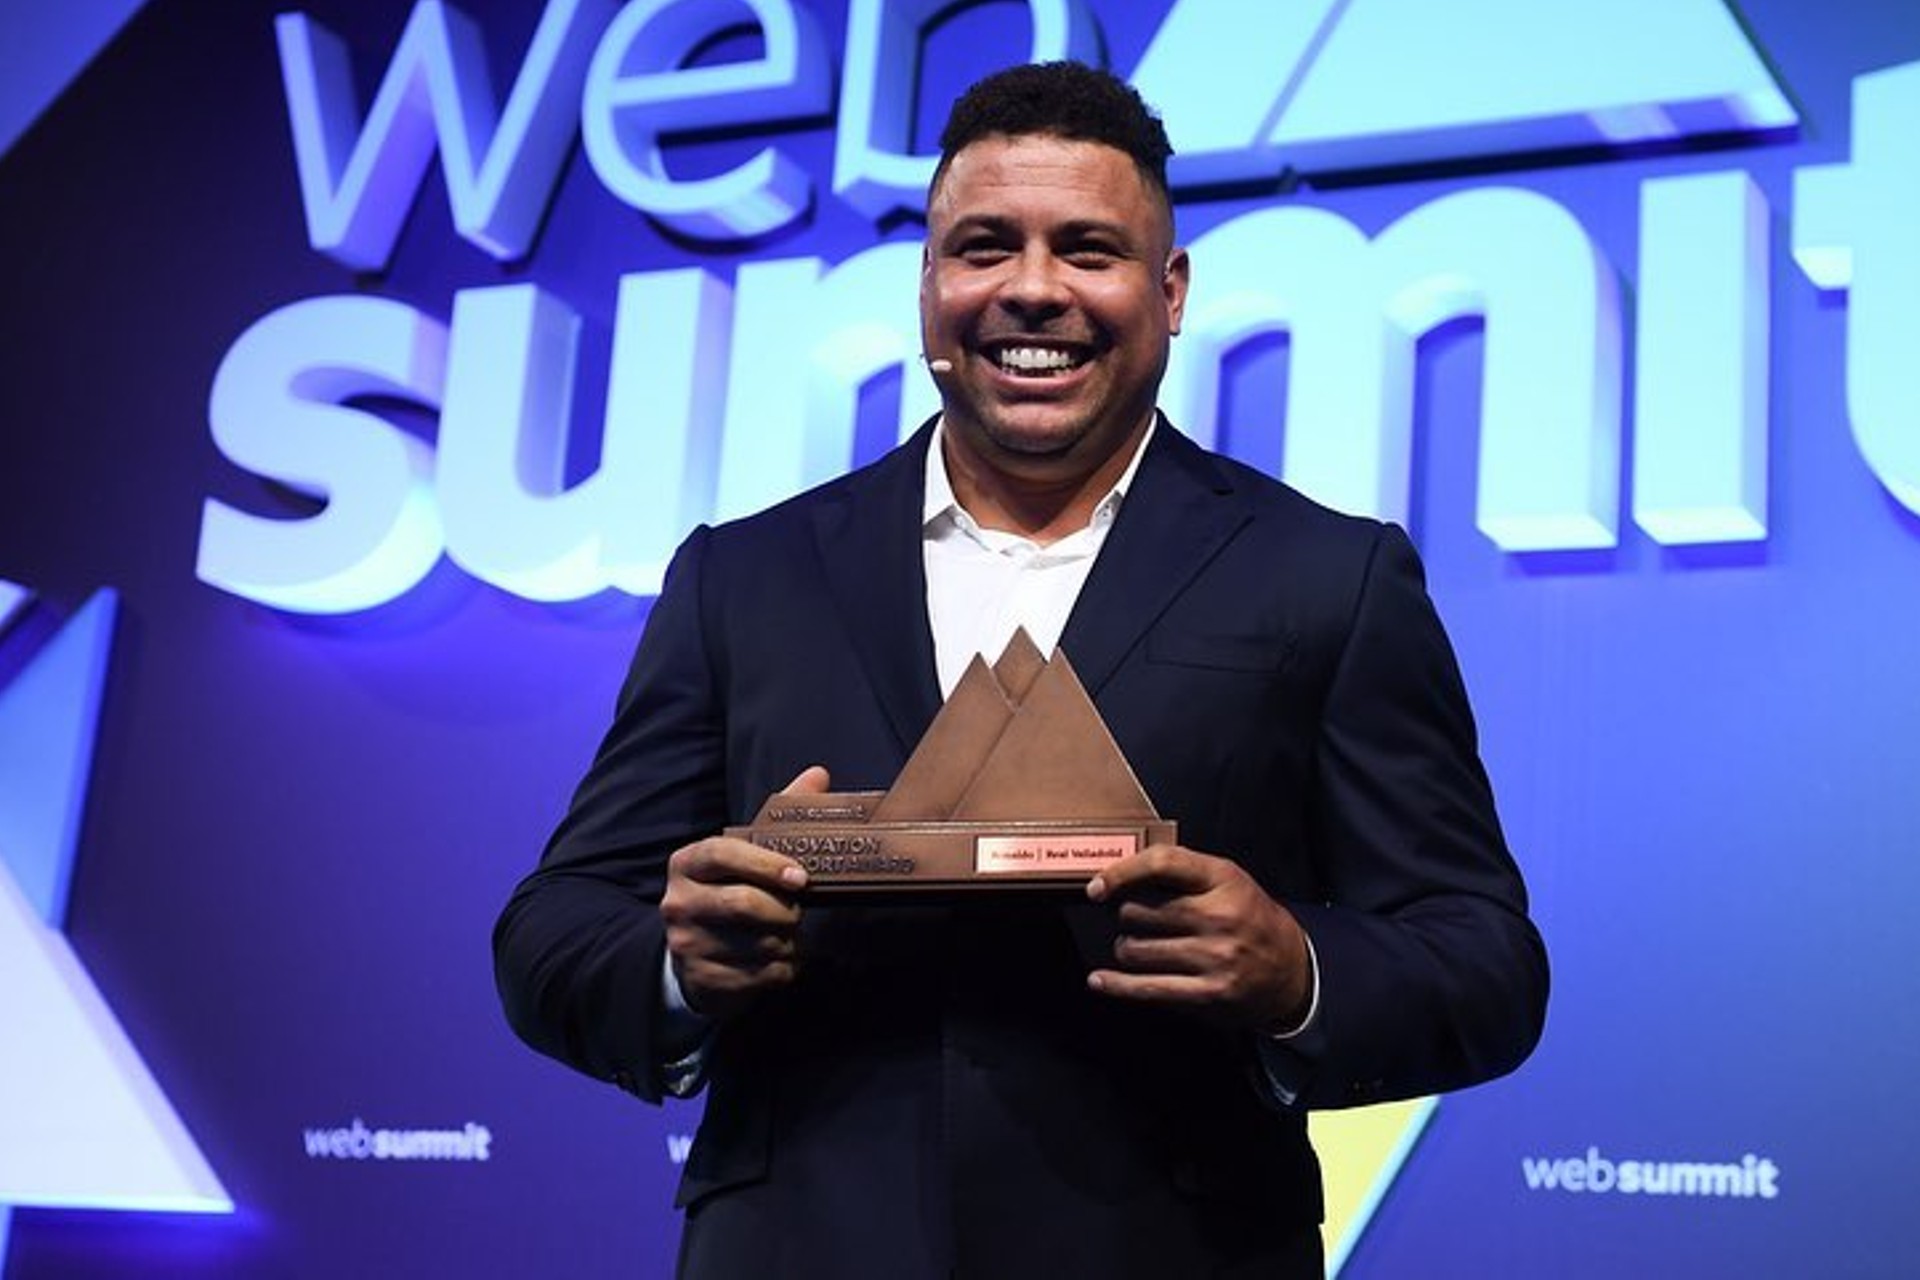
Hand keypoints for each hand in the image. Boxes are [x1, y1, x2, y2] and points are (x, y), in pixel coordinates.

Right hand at [660, 766, 826, 1020]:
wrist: (691, 956)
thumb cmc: (728, 892)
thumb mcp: (746, 853)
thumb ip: (779, 815)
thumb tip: (819, 774)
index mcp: (687, 863)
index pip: (722, 853)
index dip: (764, 863)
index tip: (801, 878)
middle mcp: (678, 902)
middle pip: (744, 904)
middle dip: (785, 911)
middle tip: (798, 912)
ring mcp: (686, 944)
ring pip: (758, 944)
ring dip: (787, 943)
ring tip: (789, 937)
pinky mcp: (701, 980)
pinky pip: (760, 976)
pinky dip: (782, 970)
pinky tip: (779, 961)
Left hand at [1085, 845, 1312, 1032]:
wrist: (1291, 970)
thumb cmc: (1249, 918)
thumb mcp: (1228, 880)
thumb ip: (1183, 872)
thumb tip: (1121, 876)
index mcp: (1223, 879)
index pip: (1162, 863)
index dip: (1121, 873)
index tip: (1097, 887)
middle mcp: (1218, 916)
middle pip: (1139, 910)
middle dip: (1126, 915)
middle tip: (1136, 919)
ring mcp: (1213, 957)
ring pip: (1136, 949)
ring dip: (1127, 947)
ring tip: (1139, 946)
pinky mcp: (1207, 993)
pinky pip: (1147, 988)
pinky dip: (1116, 985)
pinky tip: (1099, 980)